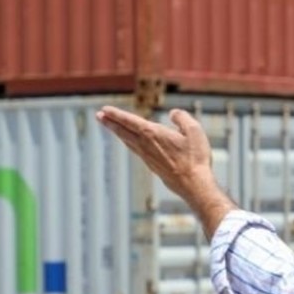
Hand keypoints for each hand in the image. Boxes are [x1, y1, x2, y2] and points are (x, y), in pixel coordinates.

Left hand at [96, 106, 235, 234]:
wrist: (194, 184)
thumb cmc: (195, 158)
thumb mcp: (194, 131)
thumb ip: (181, 117)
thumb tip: (172, 113)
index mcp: (153, 134)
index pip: (129, 121)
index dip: (116, 114)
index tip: (104, 110)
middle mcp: (146, 145)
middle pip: (123, 132)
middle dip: (111, 123)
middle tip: (98, 116)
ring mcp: (147, 157)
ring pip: (128, 142)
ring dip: (118, 133)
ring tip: (111, 127)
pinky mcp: (152, 166)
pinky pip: (136, 150)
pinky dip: (129, 143)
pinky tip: (131, 143)